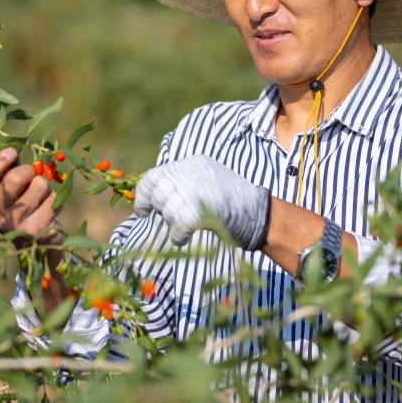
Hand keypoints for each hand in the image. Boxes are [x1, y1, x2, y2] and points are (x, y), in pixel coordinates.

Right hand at [0, 148, 62, 245]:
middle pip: (14, 178)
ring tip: (36, 196)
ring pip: (39, 184)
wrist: (31, 238)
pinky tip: (45, 208)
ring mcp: (14, 225)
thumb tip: (11, 151)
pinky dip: (54, 198)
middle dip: (27, 170)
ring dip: (42, 184)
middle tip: (29, 175)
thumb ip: (5, 167)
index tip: (13, 152)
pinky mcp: (36, 231)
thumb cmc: (16, 199)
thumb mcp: (3, 183)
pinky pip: (54, 199)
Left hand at [133, 155, 269, 249]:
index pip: (154, 176)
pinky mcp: (197, 212)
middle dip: (159, 209)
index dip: (144, 194)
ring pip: (166, 210)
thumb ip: (184, 182)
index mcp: (191, 164)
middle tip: (170, 219)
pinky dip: (178, 237)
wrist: (258, 212)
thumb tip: (156, 195)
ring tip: (186, 227)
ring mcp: (193, 192)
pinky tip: (185, 238)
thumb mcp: (207, 179)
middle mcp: (189, 173)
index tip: (143, 210)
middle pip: (158, 193)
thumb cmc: (234, 201)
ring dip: (172, 223)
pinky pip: (176, 227)